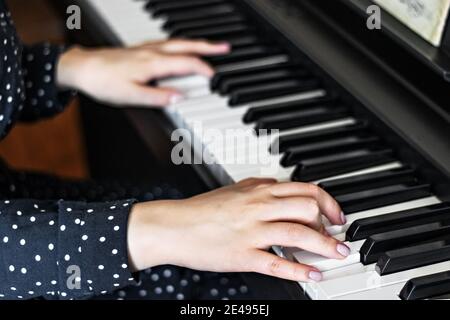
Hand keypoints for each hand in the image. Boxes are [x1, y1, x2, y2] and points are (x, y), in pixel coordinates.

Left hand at [57, 39, 229, 106]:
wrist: (82, 68)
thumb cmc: (103, 81)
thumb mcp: (131, 95)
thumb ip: (158, 97)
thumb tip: (180, 98)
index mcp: (153, 63)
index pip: (187, 63)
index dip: (204, 69)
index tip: (215, 77)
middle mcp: (152, 52)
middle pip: (186, 46)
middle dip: (208, 47)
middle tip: (225, 47)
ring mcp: (146, 48)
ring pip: (177, 41)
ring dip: (196, 43)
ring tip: (209, 46)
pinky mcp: (139, 48)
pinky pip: (167, 42)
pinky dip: (181, 43)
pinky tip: (180, 46)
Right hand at [127, 178, 348, 282]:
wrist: (175, 226)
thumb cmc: (202, 209)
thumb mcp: (235, 189)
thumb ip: (260, 186)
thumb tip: (282, 187)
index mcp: (259, 190)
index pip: (306, 189)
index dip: (328, 203)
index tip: (336, 216)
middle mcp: (259, 207)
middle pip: (308, 208)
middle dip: (329, 224)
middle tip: (336, 235)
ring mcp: (252, 232)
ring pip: (299, 234)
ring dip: (325, 246)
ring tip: (337, 254)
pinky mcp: (243, 255)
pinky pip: (278, 264)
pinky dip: (300, 271)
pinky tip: (312, 275)